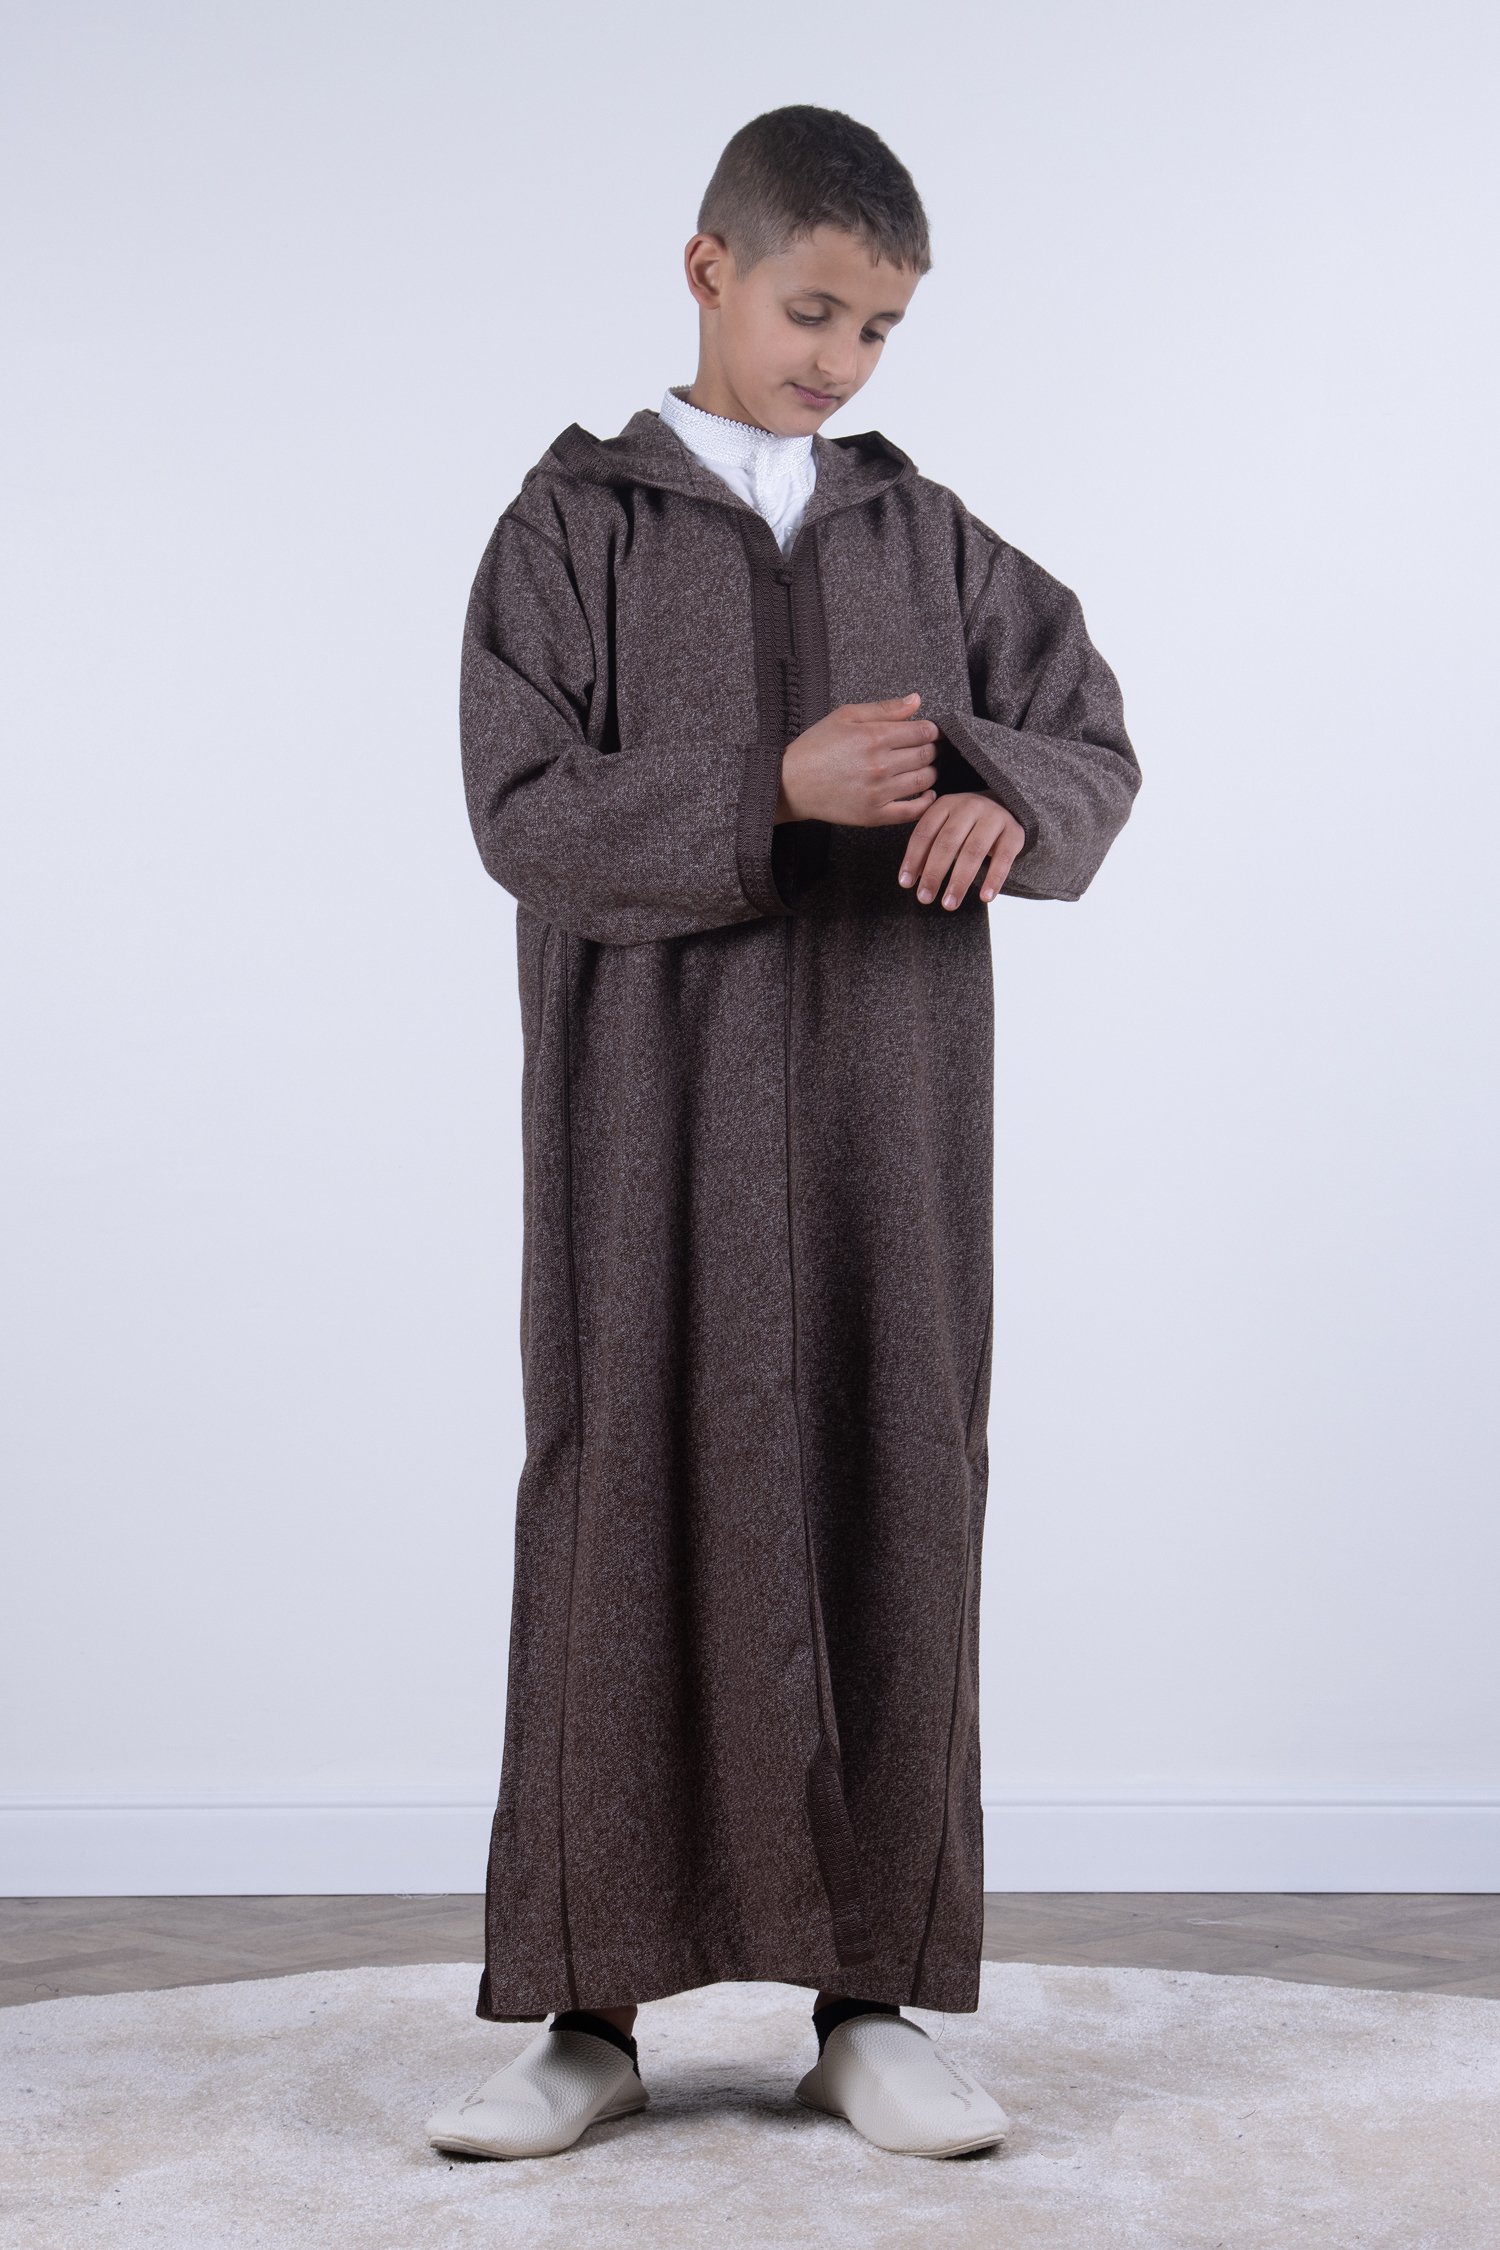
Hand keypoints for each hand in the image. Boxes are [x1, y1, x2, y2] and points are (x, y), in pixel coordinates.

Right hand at [777, 693, 939, 825]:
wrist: (790, 783)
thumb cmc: (816, 747)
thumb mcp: (845, 716)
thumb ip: (884, 709)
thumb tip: (916, 700)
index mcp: (874, 736)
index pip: (923, 732)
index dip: (932, 730)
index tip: (930, 732)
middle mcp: (880, 764)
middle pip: (926, 755)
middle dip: (933, 750)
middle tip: (929, 749)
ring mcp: (878, 792)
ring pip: (924, 781)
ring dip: (931, 773)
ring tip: (924, 768)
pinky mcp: (874, 815)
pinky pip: (912, 811)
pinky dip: (926, 802)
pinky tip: (927, 794)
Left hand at [897, 790, 1025, 907]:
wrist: (1007, 806)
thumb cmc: (967, 825)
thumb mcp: (945, 826)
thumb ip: (928, 847)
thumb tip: (910, 879)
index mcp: (946, 804)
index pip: (925, 832)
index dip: (913, 858)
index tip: (905, 884)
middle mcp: (969, 806)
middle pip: (948, 842)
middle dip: (934, 873)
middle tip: (924, 898)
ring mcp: (994, 817)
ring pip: (974, 851)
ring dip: (960, 881)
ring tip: (949, 904)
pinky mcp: (1015, 832)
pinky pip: (1004, 858)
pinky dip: (994, 879)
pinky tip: (985, 898)